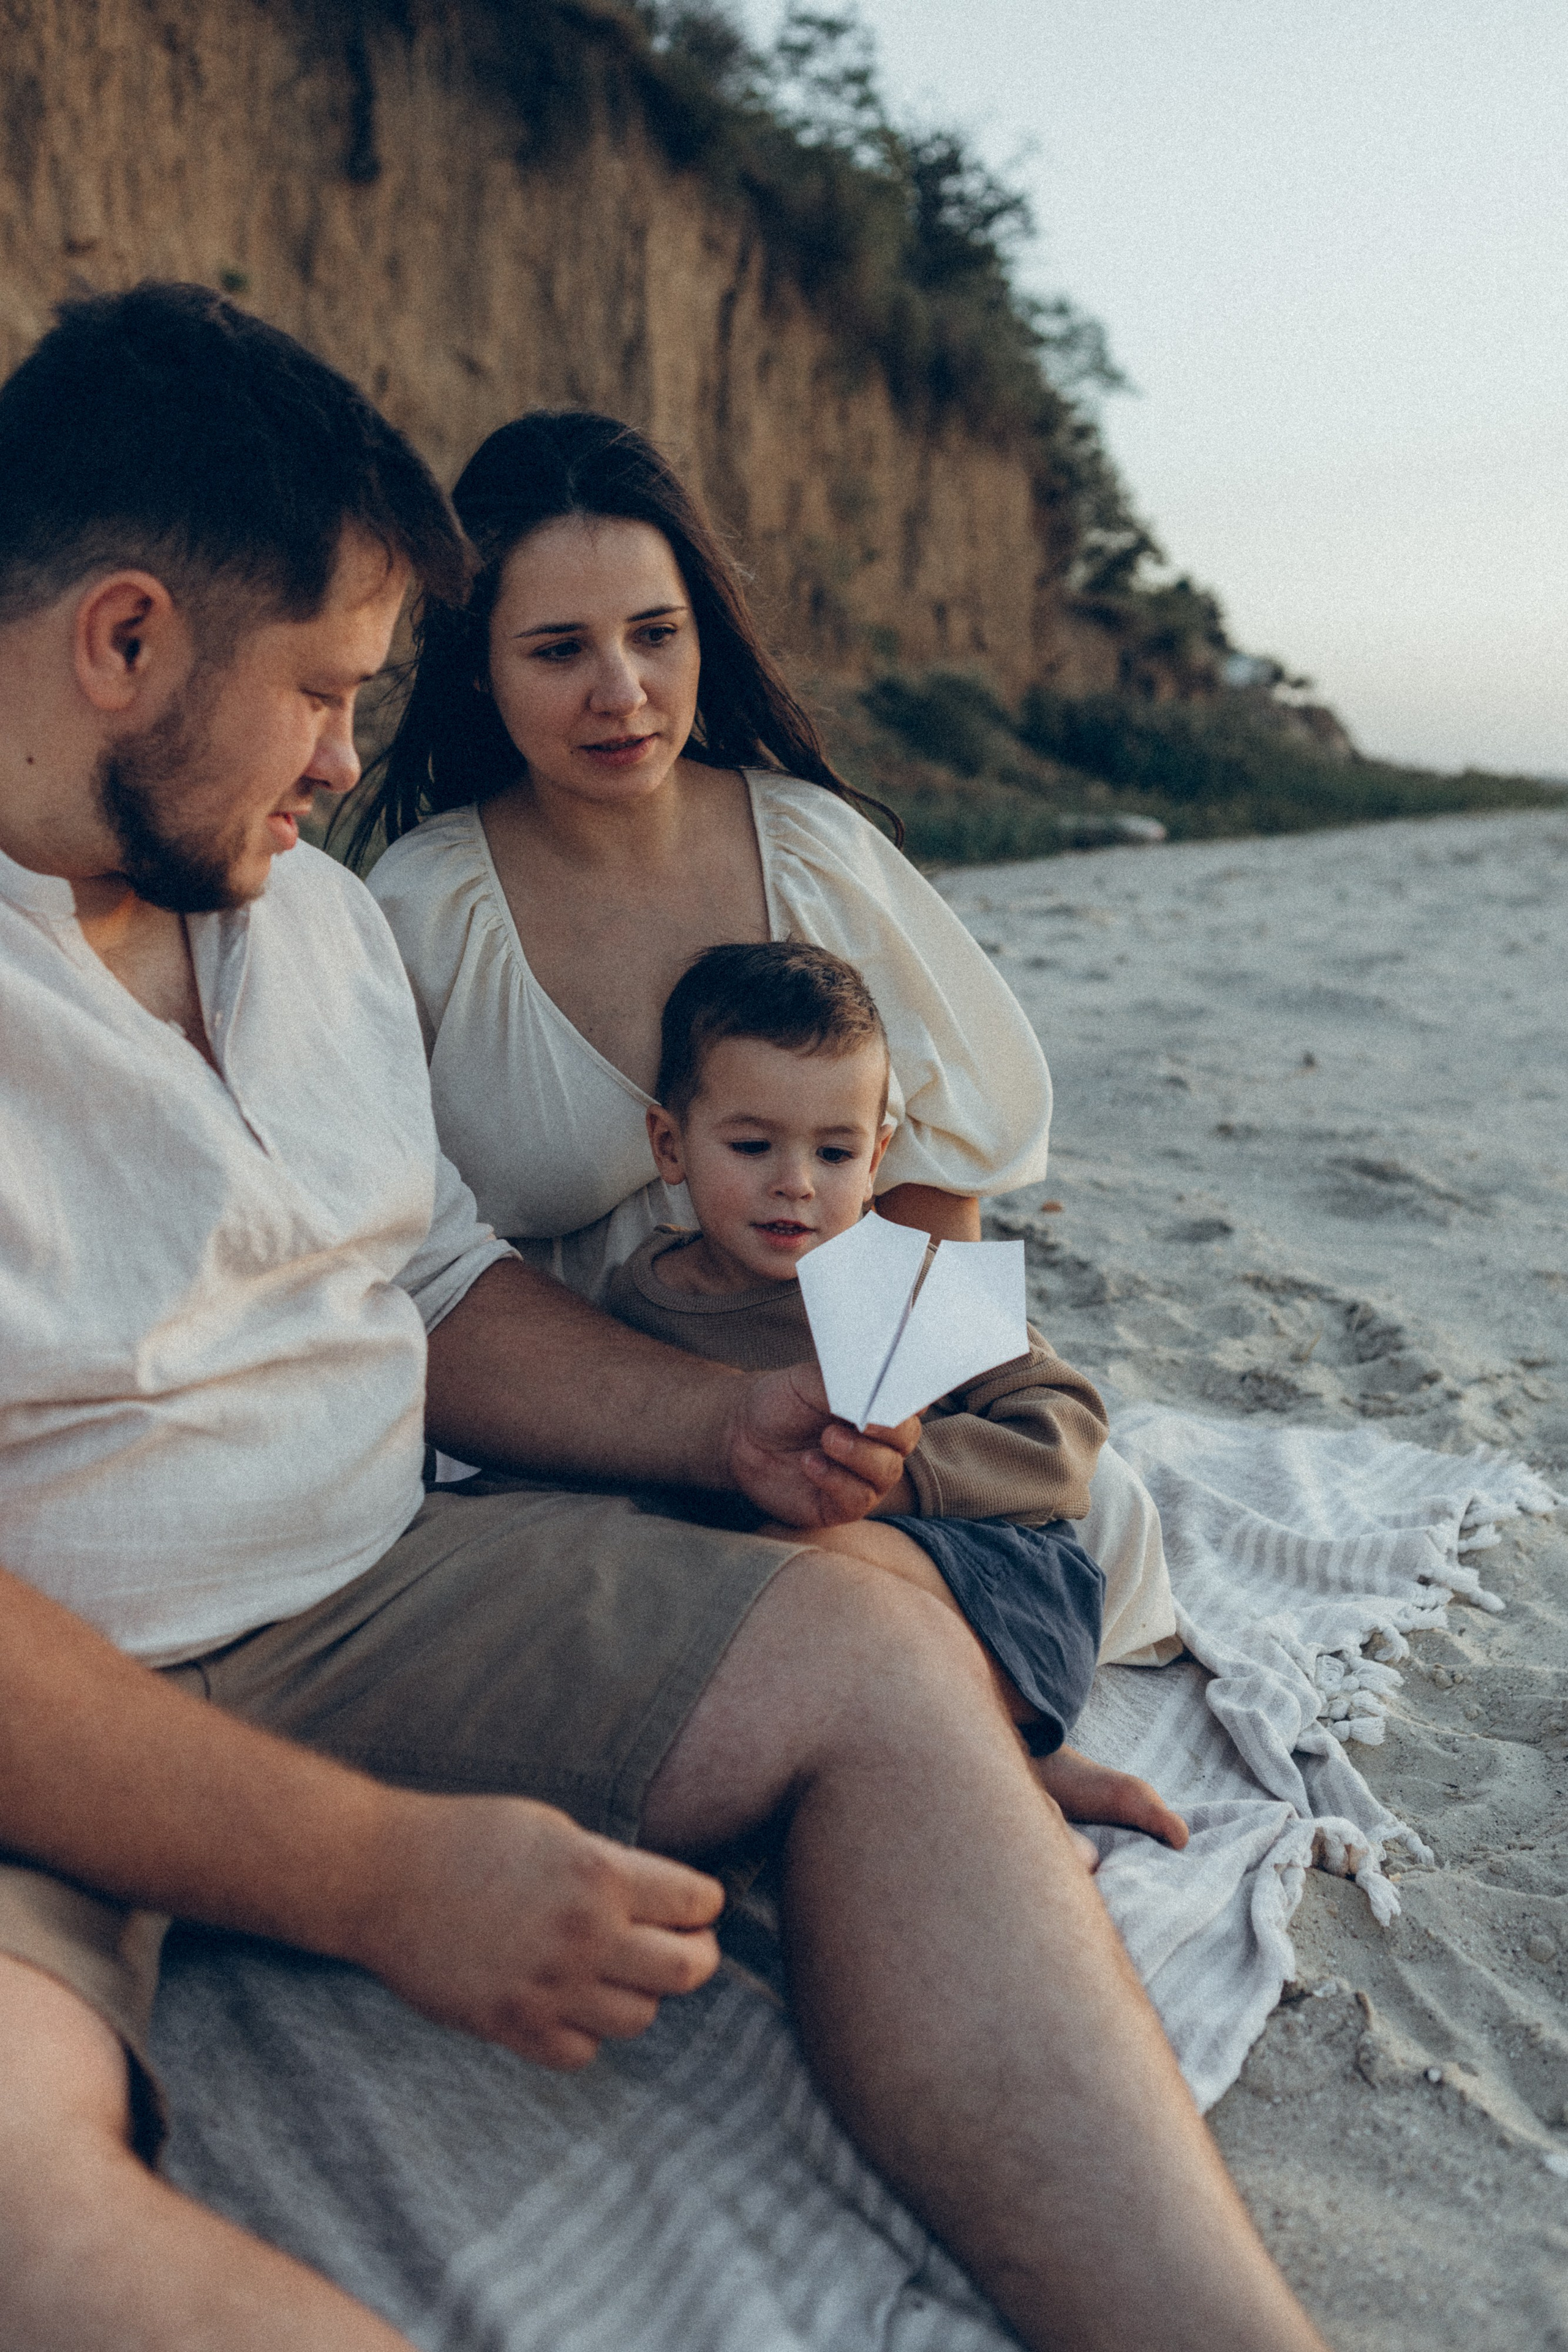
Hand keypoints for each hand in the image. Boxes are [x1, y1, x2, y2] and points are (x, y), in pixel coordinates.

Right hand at [348, 1791, 724, 2069]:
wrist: (384, 1877)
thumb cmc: (468, 1837)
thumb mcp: (553, 1830)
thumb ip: (610, 1867)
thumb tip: (661, 1902)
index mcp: (600, 1875)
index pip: (696, 1902)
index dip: (703, 1903)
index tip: (695, 1904)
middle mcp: (584, 1936)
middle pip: (688, 1971)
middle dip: (696, 1955)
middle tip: (684, 1944)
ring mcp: (548, 1989)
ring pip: (639, 2017)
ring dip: (638, 1994)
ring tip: (618, 1971)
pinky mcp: (511, 2027)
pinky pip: (581, 2053)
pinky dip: (585, 2033)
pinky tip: (570, 2002)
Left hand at [725, 1360, 919, 1527]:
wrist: (742, 1433)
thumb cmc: (782, 1402)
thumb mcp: (809, 1382)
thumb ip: (844, 1385)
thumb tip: (873, 1390)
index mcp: (878, 1407)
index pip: (911, 1404)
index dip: (911, 1401)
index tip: (896, 1398)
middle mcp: (879, 1443)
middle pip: (906, 1438)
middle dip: (886, 1430)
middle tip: (860, 1421)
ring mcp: (864, 1476)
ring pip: (887, 1471)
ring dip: (859, 1455)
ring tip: (826, 1440)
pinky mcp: (843, 1505)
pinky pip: (857, 1499)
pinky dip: (836, 1480)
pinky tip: (810, 1463)